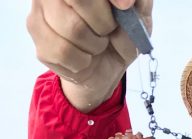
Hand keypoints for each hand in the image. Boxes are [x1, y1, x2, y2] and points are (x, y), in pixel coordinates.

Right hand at [27, 0, 152, 111]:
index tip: (126, 7)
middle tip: (108, 31)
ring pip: (73, 28)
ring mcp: (40, 9)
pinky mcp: (37, 37)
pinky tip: (85, 58)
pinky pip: (63, 52)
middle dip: (103, 22)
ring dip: (94, 45)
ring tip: (97, 45)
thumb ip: (136, 2)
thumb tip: (126, 2)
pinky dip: (83, 61)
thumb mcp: (139, 16)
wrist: (107, 66)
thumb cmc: (122, 33)